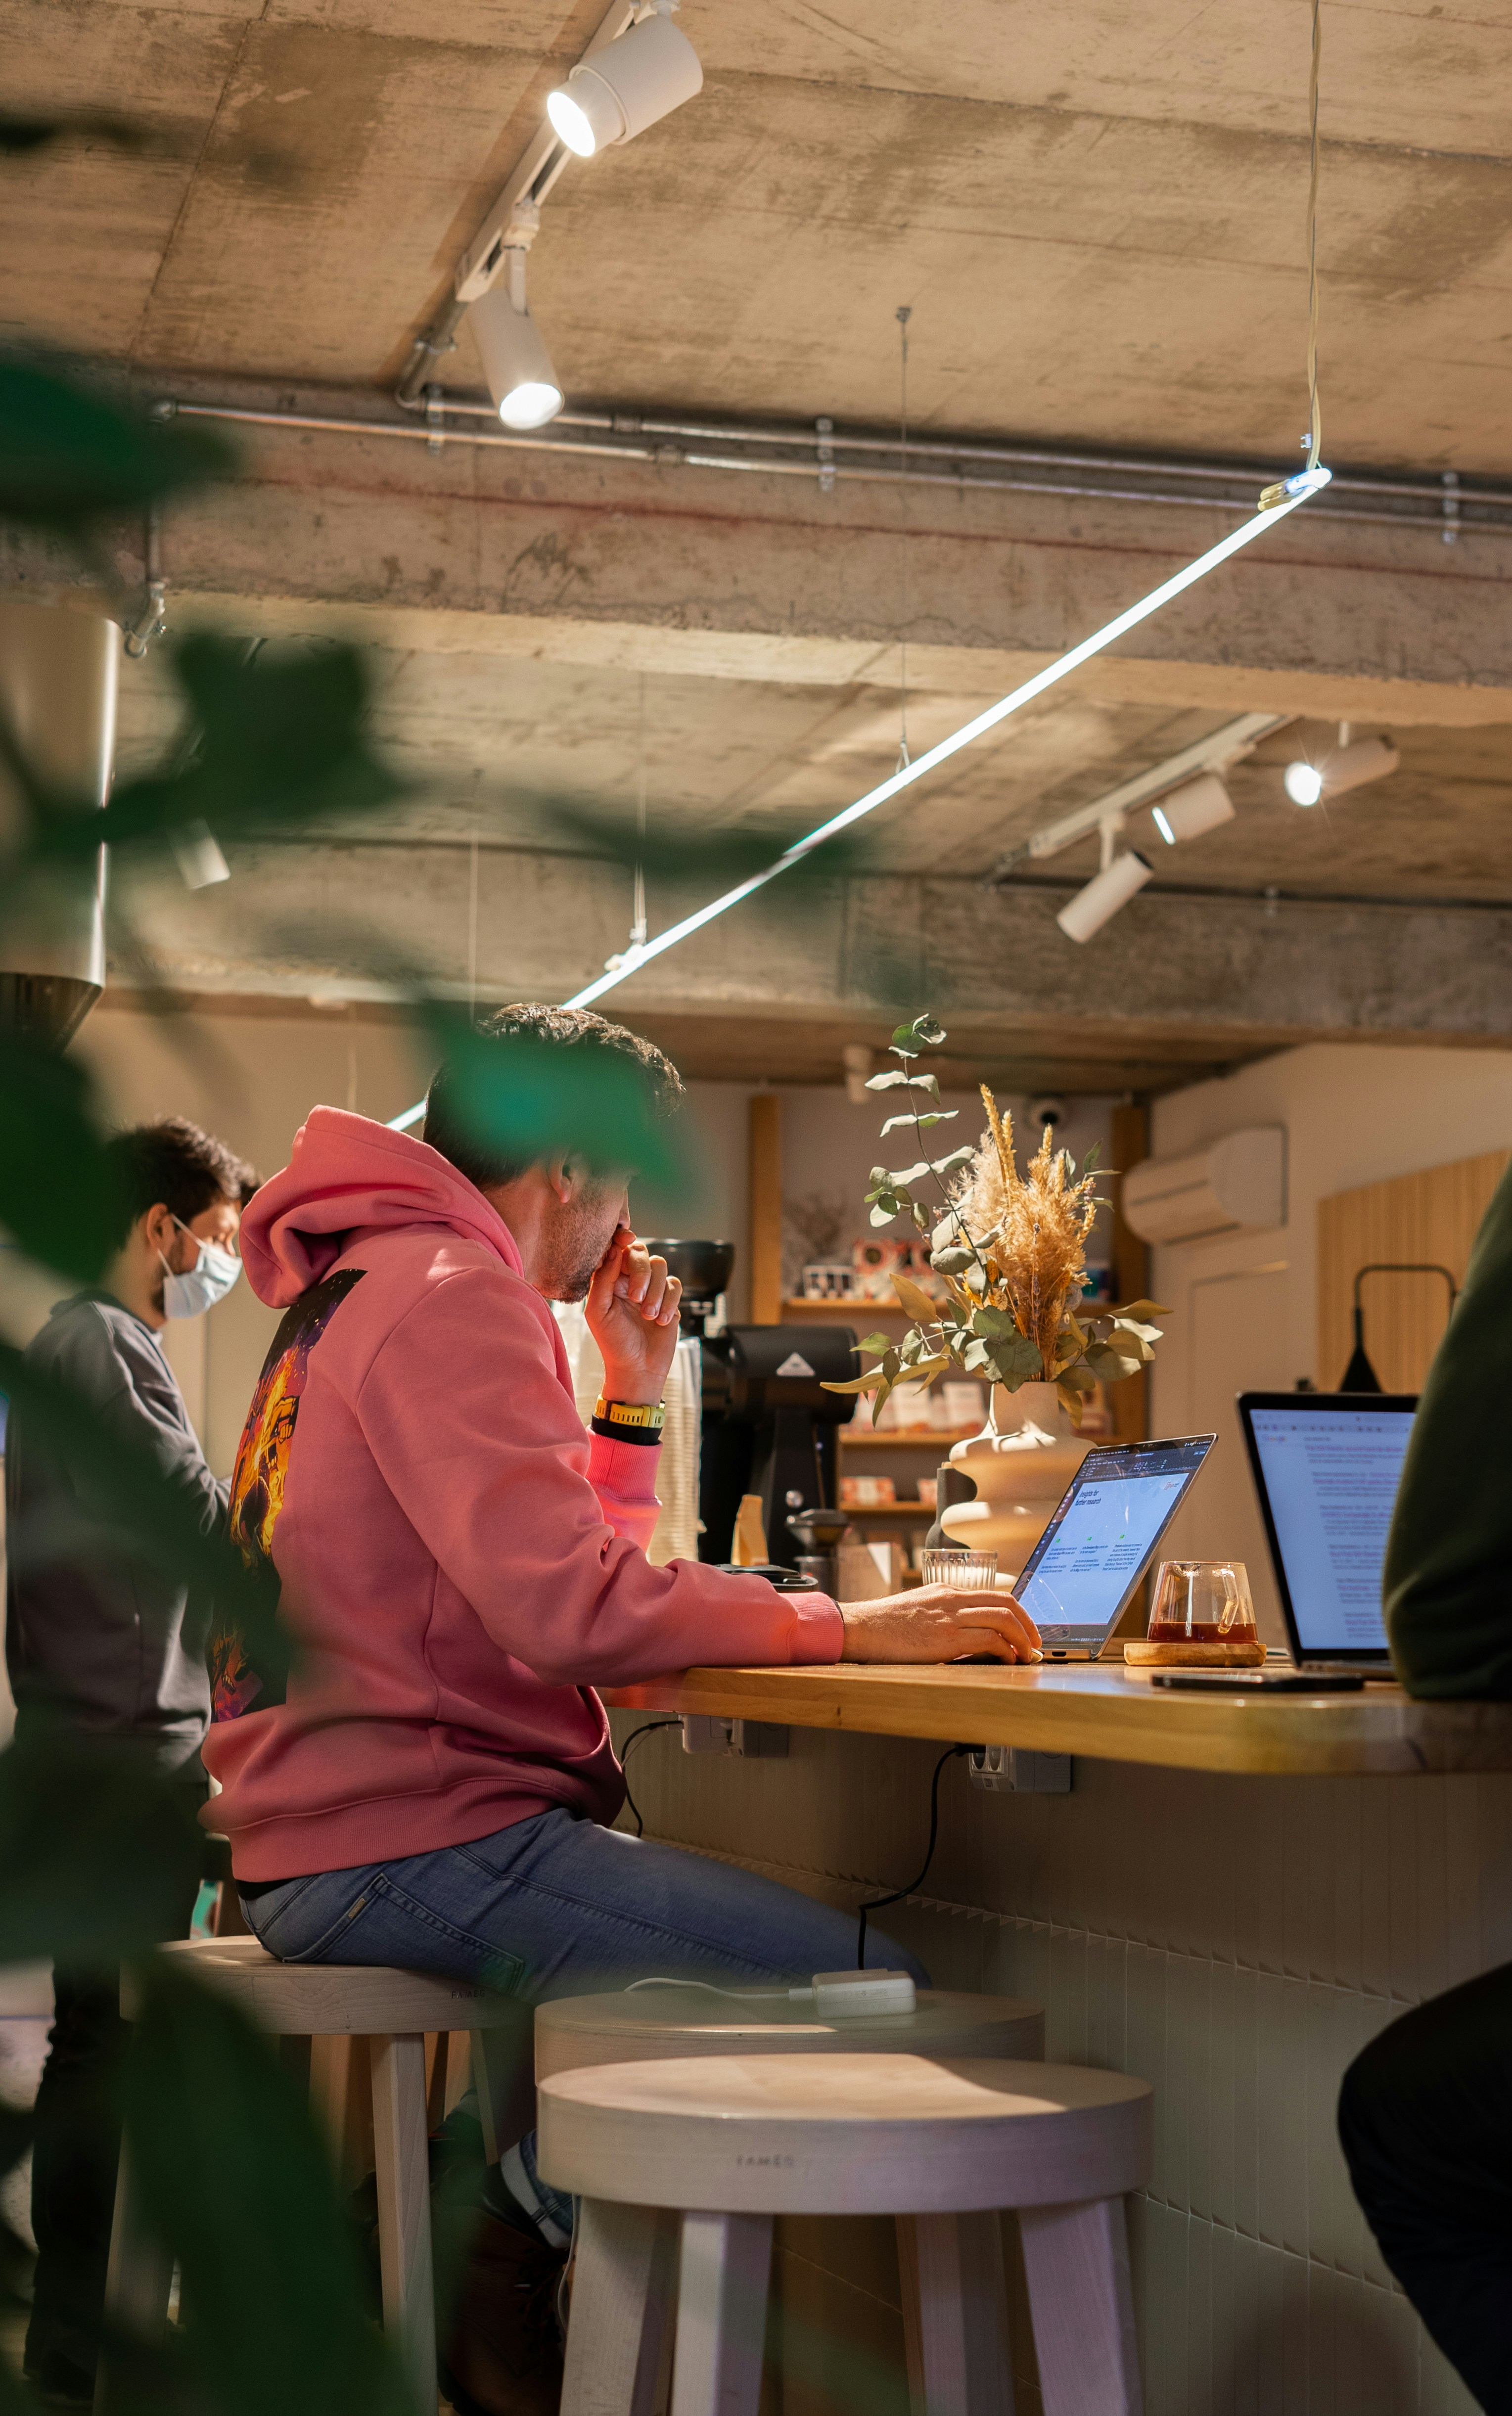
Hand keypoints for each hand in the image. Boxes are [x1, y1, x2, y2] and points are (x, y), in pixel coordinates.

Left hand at [585, 1225, 682, 1407]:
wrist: (638, 1369)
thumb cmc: (613, 1343)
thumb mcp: (598, 1311)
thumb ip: (602, 1279)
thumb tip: (614, 1249)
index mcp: (609, 1279)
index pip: (616, 1249)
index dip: (621, 1239)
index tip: (627, 1238)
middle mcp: (630, 1280)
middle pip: (640, 1252)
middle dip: (641, 1272)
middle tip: (636, 1297)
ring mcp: (651, 1288)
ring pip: (661, 1266)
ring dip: (656, 1291)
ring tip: (649, 1316)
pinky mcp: (669, 1299)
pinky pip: (675, 1284)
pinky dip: (669, 1302)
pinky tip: (661, 1321)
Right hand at [839, 1583, 1041, 1663]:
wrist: (861, 1627)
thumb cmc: (884, 1625)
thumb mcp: (919, 1610)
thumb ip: (943, 1616)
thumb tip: (967, 1636)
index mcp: (946, 1591)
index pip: (994, 1596)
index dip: (1017, 1614)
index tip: (1026, 1631)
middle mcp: (952, 1599)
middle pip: (1006, 1603)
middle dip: (1028, 1625)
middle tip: (1036, 1643)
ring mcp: (950, 1617)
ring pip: (1003, 1619)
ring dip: (1022, 1639)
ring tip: (1027, 1655)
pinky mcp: (946, 1637)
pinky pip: (988, 1639)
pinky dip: (1005, 1650)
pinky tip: (1007, 1661)